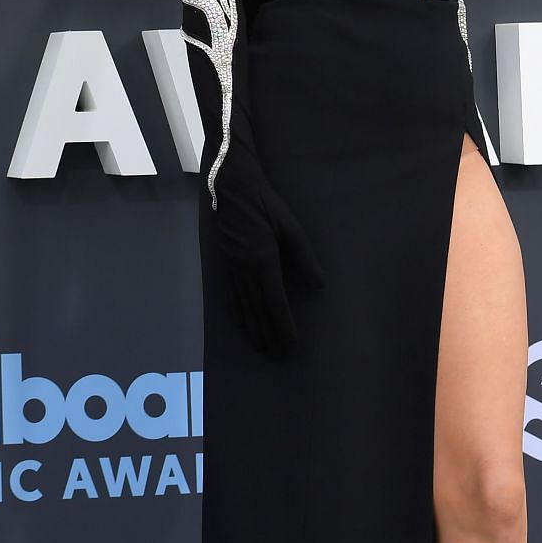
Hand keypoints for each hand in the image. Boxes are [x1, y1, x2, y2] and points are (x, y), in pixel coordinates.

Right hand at [212, 155, 324, 358]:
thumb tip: (319, 285)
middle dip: (269, 335)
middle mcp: (244, 269)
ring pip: (243, 306)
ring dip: (253, 329)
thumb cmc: (265, 203)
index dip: (284, 326)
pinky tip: (240, 325)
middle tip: (278, 356)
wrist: (231, 186)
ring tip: (261, 348)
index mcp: (263, 260)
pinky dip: (236, 313)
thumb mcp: (291, 226)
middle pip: (258, 310)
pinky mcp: (222, 262)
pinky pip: (229, 295)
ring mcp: (230, 267)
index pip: (275, 302)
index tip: (291, 344)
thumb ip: (304, 257)